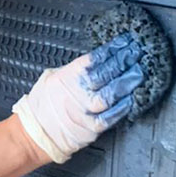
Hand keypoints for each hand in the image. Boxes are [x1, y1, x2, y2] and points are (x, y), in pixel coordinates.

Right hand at [13, 34, 143, 164]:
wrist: (35, 133)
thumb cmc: (42, 106)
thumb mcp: (51, 78)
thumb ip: (73, 71)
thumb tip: (95, 62)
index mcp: (66, 77)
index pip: (93, 60)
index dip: (111, 50)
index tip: (125, 43)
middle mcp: (76, 93)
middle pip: (104, 74)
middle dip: (123, 62)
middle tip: (137, 53)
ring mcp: (84, 111)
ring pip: (110, 94)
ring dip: (127, 82)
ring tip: (140, 72)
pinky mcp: (91, 128)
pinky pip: (110, 117)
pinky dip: (122, 108)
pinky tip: (132, 99)